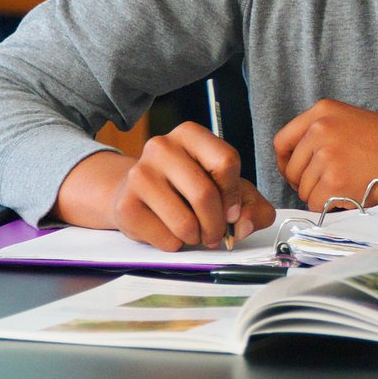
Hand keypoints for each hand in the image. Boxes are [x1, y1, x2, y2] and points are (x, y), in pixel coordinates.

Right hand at [85, 123, 274, 252]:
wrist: (139, 195)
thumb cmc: (188, 188)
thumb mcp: (226, 189)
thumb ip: (251, 206)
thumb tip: (242, 226)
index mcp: (190, 134)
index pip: (226, 161)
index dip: (234, 195)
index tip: (232, 212)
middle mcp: (162, 147)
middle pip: (205, 194)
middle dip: (217, 224)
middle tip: (216, 235)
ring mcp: (140, 174)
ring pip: (185, 222)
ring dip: (197, 237)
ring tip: (194, 233)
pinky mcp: (126, 205)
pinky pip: (165, 238)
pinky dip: (176, 244)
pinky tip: (170, 231)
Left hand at [273, 99, 377, 209]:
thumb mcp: (353, 121)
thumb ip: (323, 134)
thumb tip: (295, 163)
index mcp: (323, 111)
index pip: (283, 141)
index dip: (287, 162)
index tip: (296, 173)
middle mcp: (320, 129)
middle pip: (292, 169)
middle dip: (306, 183)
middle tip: (332, 186)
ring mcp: (326, 156)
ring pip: (304, 189)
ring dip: (323, 196)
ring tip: (352, 187)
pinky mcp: (334, 182)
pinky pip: (317, 204)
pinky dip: (332, 207)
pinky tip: (354, 196)